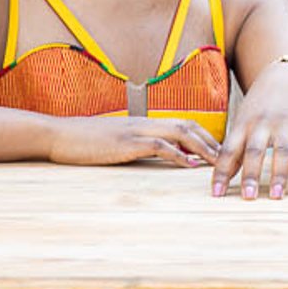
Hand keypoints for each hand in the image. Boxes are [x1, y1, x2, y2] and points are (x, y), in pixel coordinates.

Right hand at [50, 116, 220, 167]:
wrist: (58, 135)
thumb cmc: (84, 143)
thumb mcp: (115, 144)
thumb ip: (136, 147)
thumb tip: (156, 158)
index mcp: (143, 123)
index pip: (181, 124)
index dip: (203, 136)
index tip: (218, 152)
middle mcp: (144, 123)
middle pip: (188, 125)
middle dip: (210, 141)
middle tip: (229, 157)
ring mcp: (135, 131)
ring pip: (179, 132)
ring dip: (202, 147)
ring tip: (218, 162)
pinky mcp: (126, 142)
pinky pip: (159, 146)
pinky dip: (178, 155)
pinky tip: (190, 165)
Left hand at [213, 62, 287, 199]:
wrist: (286, 75)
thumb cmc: (259, 104)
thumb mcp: (242, 120)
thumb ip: (234, 148)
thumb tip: (224, 177)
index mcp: (243, 123)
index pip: (228, 151)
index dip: (221, 173)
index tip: (216, 194)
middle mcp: (263, 124)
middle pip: (255, 151)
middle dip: (251, 174)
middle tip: (248, 196)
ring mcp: (286, 125)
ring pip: (282, 152)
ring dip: (280, 175)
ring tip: (277, 196)